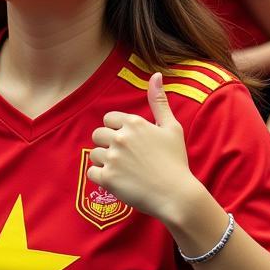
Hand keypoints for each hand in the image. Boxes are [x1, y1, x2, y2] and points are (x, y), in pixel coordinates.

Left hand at [88, 72, 197, 224]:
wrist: (177, 195)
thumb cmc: (175, 161)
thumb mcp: (171, 128)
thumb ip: (159, 101)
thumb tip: (156, 75)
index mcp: (133, 123)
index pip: (108, 119)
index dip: (117, 130)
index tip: (130, 143)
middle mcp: (120, 137)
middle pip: (97, 135)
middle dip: (108, 145)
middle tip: (126, 158)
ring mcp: (112, 158)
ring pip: (94, 154)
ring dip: (105, 162)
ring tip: (124, 170)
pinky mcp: (107, 178)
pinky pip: (91, 173)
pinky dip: (101, 178)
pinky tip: (118, 180)